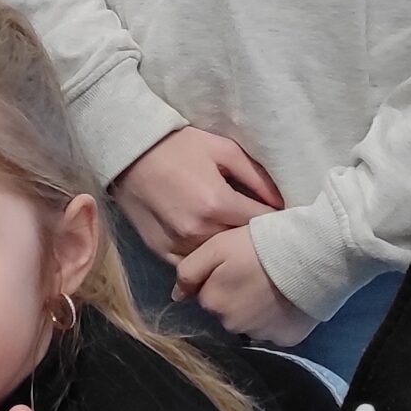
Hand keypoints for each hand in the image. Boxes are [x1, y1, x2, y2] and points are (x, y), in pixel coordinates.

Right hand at [111, 128, 282, 261]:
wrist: (128, 152)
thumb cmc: (178, 146)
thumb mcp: (223, 150)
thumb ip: (256, 176)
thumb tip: (282, 202)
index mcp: (217, 203)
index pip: (260, 223)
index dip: (273, 220)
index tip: (279, 217)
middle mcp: (198, 229)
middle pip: (239, 244)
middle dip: (251, 237)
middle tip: (258, 229)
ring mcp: (177, 243)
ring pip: (215, 258)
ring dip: (226, 250)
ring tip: (234, 240)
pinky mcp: (160, 250)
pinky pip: (190, 264)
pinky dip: (201, 258)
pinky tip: (208, 248)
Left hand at [173, 225, 312, 347]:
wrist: (313, 253)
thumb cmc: (260, 244)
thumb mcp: (216, 247)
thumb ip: (189, 271)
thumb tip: (176, 296)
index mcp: (212, 303)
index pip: (207, 295)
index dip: (220, 279)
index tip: (238, 264)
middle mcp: (232, 325)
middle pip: (228, 311)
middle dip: (236, 296)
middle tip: (257, 273)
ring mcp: (261, 335)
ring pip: (251, 322)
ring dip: (257, 309)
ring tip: (274, 285)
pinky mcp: (287, 339)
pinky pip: (276, 331)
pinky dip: (279, 319)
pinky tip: (288, 300)